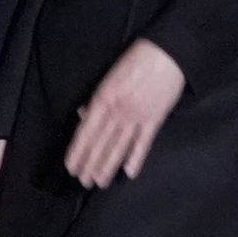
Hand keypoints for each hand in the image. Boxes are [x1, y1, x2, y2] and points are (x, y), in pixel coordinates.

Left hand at [64, 38, 183, 188]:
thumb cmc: (135, 60)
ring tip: (100, 182)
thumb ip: (97, 98)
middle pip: (101, 142)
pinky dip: (136, 157)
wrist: (166, 54)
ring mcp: (137, 116)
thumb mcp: (109, 76)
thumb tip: (83, 114)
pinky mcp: (155, 119)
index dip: (78, 150)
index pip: (86, 130)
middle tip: (83, 182)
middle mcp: (118, 110)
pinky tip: (129, 172)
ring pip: (119, 146)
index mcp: (103, 98)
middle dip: (91, 163)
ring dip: (108, 165)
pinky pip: (143, 142)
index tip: (71, 166)